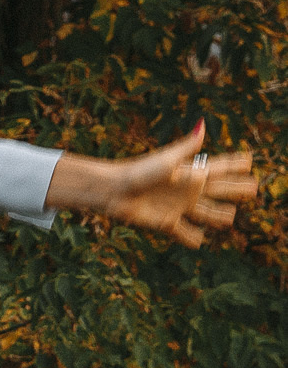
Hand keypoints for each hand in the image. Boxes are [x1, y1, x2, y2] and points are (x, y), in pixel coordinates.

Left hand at [47, 126, 259, 248]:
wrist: (114, 191)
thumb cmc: (140, 172)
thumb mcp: (167, 160)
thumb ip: (187, 147)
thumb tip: (202, 125)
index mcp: (191, 173)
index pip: (220, 168)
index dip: (236, 164)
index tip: (250, 159)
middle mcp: (188, 190)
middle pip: (220, 191)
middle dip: (237, 190)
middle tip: (254, 188)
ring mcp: (178, 207)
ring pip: (206, 213)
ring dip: (218, 217)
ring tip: (230, 218)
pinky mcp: (166, 222)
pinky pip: (183, 233)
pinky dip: (191, 238)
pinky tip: (199, 242)